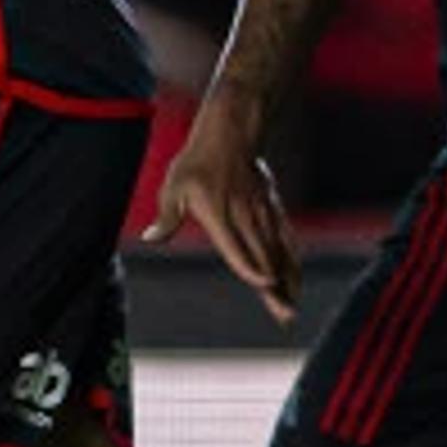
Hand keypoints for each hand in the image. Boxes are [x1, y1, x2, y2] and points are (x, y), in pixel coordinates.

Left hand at [142, 111, 299, 322]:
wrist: (230, 131)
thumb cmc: (197, 161)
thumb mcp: (174, 186)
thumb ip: (166, 217)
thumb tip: (151, 238)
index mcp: (219, 213)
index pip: (236, 245)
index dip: (251, 266)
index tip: (264, 284)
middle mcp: (245, 215)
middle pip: (263, 256)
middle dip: (276, 288)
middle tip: (286, 315)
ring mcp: (262, 211)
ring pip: (278, 251)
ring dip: (287, 280)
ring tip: (292, 307)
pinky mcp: (272, 207)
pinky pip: (285, 238)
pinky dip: (292, 261)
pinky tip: (295, 280)